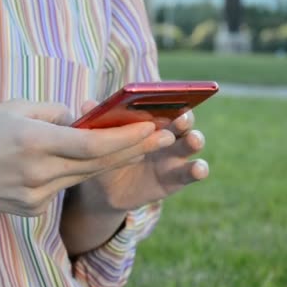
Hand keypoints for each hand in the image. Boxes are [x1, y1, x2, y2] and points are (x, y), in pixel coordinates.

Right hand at [0, 99, 172, 215]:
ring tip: (142, 145)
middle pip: (99, 164)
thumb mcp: (14, 107)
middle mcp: (39, 173)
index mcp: (34, 142)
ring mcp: (36, 196)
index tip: (153, 126)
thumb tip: (86, 119)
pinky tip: (92, 159)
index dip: (127, 138)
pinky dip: (79, 171)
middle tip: (165, 136)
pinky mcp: (32, 210)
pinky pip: (65, 186)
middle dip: (135, 149)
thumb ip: (57, 113)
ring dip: (114, 161)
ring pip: (85, 176)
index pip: (93, 144)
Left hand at [78, 101, 209, 211]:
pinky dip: (199, 169)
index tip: (170, 97)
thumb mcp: (99, 140)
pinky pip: (192, 173)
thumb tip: (86, 104)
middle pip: (183, 122)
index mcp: (152, 120)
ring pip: (192, 144)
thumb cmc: (106, 155)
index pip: (165, 104)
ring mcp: (175, 156)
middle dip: (184, 118)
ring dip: (196, 140)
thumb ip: (97, 122)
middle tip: (181, 118)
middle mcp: (169, 134)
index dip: (170, 100)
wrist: (105, 189)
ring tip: (193, 139)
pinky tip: (198, 169)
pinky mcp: (177, 179)